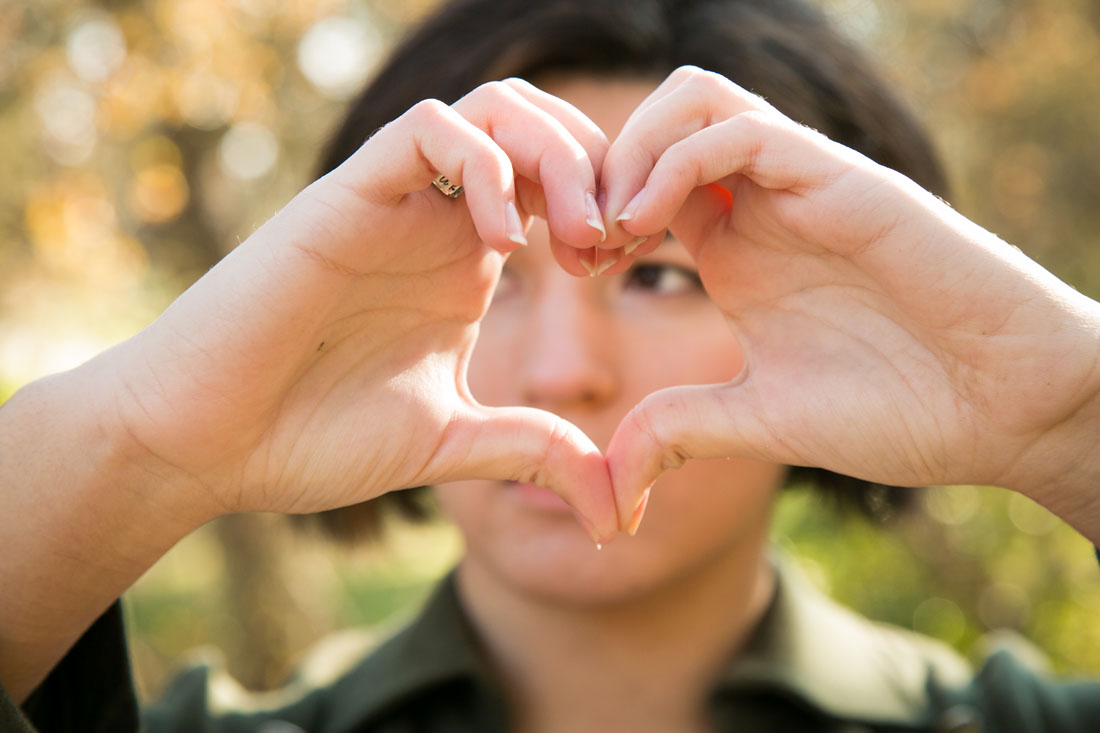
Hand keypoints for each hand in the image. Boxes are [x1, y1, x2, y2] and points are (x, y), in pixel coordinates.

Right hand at [103, 79, 618, 541]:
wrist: (209, 445)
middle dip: (600, 169)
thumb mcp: (451, 445)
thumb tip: (615, 507)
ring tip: (572, 237)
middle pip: (542, 125)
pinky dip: (485, 166)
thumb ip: (532, 452)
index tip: (625, 267)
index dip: (614, 206)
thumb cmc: (313, 438)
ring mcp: (394, 203)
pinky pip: (429, 129)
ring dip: (556, 156)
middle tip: (612, 244)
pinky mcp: (347, 197)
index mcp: (465, 260)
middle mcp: (437, 218)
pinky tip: (501, 244)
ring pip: (496, 108)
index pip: (560, 180)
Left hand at [598, 67, 1099, 537]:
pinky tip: (647, 226)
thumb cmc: (900, 411)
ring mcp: (801, 186)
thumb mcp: (760, 422)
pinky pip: (743, 130)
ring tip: (609, 231)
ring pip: (694, 100)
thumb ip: (680, 431)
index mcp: (736, 248)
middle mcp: (762, 204)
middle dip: (596, 168)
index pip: (641, 180)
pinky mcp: (843, 182)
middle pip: (657, 121)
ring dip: (630, 152)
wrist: (1007, 413)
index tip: (569, 268)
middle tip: (576, 244)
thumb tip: (610, 485)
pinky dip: (675, 162)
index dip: (588, 209)